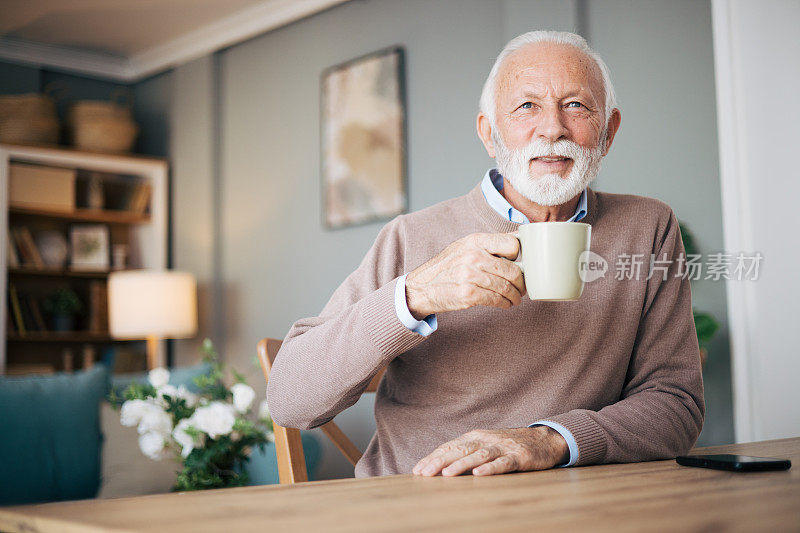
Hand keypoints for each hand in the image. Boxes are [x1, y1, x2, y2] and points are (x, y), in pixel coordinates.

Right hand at [405, 233, 524, 318]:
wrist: (422, 287)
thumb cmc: (448, 267)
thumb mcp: (465, 246)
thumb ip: (490, 244)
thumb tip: (520, 240)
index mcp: (475, 241)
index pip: (512, 245)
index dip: (518, 256)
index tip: (516, 264)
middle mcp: (473, 256)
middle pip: (513, 270)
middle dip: (521, 283)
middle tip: (521, 288)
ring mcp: (470, 276)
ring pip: (506, 287)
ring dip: (515, 296)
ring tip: (515, 298)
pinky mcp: (468, 294)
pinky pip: (496, 300)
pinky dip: (505, 304)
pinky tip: (505, 304)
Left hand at [412, 427, 568, 476]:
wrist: (544, 439)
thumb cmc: (508, 445)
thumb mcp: (485, 445)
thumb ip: (466, 453)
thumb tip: (439, 467)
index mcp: (475, 436)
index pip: (449, 447)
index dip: (433, 458)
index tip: (418, 470)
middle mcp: (486, 439)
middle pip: (459, 450)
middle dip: (440, 462)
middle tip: (424, 474)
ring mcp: (502, 447)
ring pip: (478, 455)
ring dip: (461, 464)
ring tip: (446, 474)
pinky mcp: (518, 457)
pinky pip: (503, 463)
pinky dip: (490, 468)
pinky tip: (479, 474)